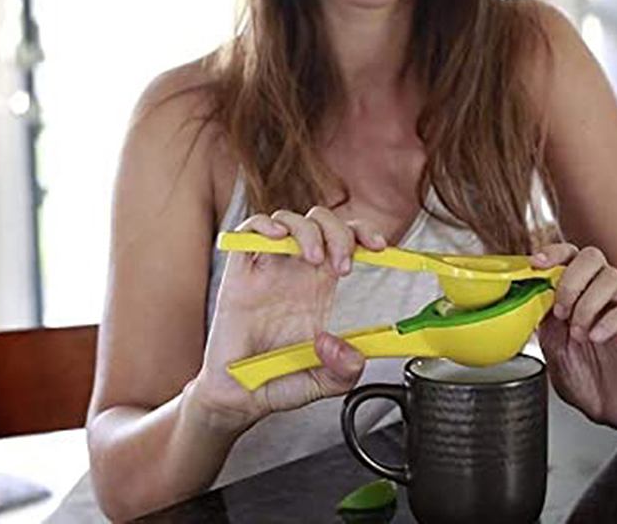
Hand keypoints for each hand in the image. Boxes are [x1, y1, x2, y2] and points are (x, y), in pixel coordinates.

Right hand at [194, 206, 386, 432]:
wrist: (238, 396)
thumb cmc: (278, 379)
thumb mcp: (325, 382)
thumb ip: (344, 371)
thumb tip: (343, 348)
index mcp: (320, 284)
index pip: (346, 240)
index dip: (363, 234)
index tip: (379, 247)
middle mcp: (295, 269)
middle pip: (321, 222)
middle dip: (339, 233)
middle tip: (343, 265)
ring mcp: (267, 267)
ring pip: (289, 219)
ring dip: (307, 230)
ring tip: (313, 257)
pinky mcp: (239, 273)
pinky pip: (248, 231)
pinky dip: (263, 225)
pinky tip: (277, 238)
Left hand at [535, 244, 616, 429]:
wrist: (609, 407)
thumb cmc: (581, 372)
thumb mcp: (550, 342)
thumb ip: (541, 314)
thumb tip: (526, 292)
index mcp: (575, 291)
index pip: (569, 254)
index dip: (553, 252)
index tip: (536, 262)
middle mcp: (599, 294)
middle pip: (592, 256)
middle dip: (571, 279)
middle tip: (560, 310)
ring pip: (612, 278)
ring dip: (587, 303)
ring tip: (577, 333)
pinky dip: (609, 321)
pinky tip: (596, 337)